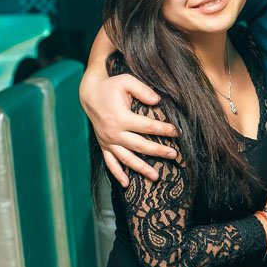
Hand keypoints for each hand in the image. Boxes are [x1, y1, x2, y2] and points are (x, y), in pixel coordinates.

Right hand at [80, 68, 178, 185]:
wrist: (89, 93)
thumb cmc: (111, 86)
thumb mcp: (126, 81)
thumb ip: (143, 90)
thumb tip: (158, 101)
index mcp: (121, 118)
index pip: (147, 127)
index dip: (164, 130)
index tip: (177, 132)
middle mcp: (114, 133)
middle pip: (140, 146)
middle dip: (158, 151)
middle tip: (174, 155)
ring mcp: (108, 141)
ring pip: (127, 159)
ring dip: (141, 168)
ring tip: (156, 177)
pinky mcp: (104, 145)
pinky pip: (110, 163)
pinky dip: (117, 174)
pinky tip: (126, 184)